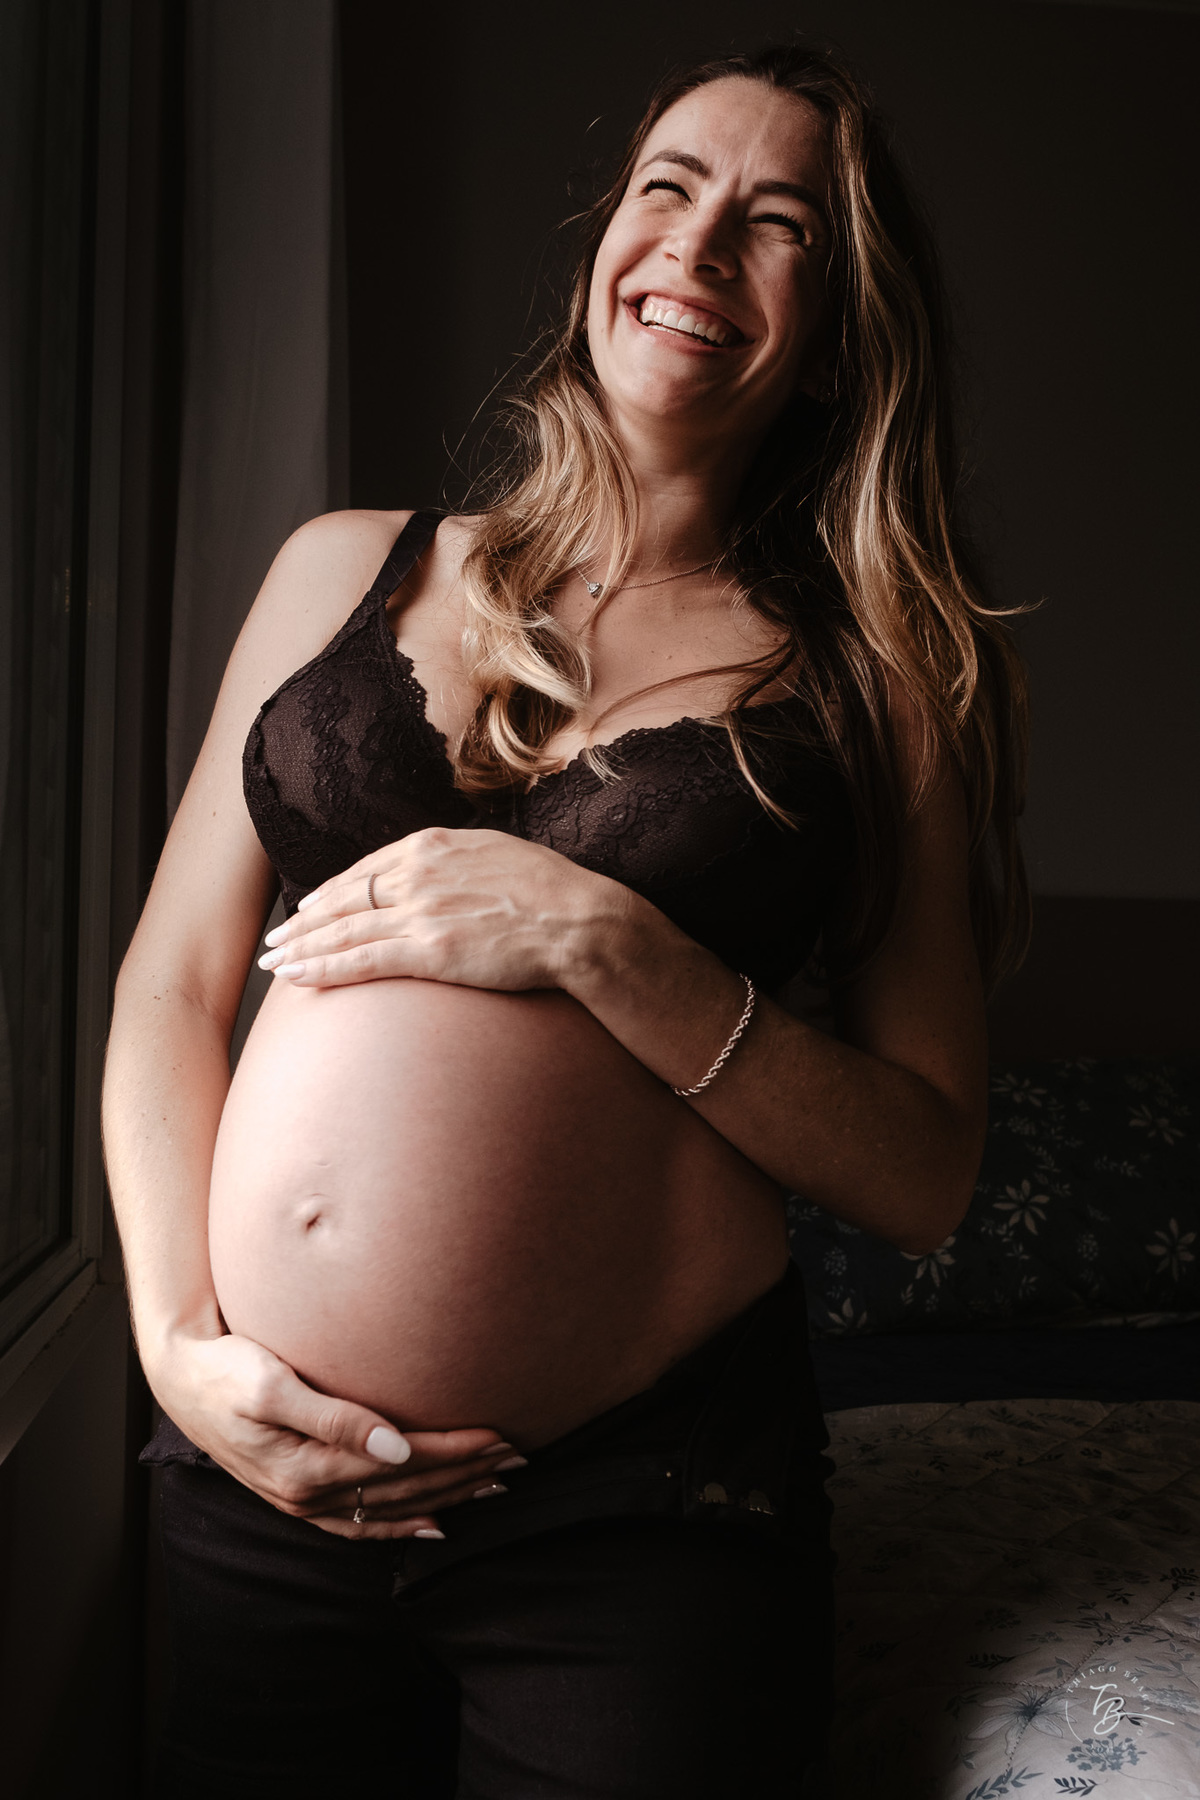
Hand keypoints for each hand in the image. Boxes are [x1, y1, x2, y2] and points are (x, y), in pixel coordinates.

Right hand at [151, 1329, 523, 1540]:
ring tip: (496, 1484)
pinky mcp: (300, 1495)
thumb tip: (396, 1447)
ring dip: (448, 1496)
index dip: (457, 1450)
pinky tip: (435, 1525)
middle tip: (518, 1457)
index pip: (405, 1463)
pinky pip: (362, 1524)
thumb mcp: (272, 1383)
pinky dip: (403, 1526)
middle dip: (467, 1474)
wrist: (181, 1377)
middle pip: (408, 1489)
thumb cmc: (227, 1369)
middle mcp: (310, 1493)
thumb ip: (334, 1417)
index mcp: (308, 1466)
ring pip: (393, 1508)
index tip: (501, 1435)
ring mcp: (304, 1501)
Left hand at [256, 826, 620, 993]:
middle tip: (275, 938)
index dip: (331, 891)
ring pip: (343, 930)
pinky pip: (362, 961)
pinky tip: (298, 977)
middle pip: (343, 898)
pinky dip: (323, 968)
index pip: (365, 869)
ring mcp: (421, 913)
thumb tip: (442, 874)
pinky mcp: (430, 952)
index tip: (310, 906)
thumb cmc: (551, 892)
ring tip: (273, 961)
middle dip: (303, 921)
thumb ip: (457, 862)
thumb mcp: (497, 854)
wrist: (580, 921)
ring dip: (302, 947)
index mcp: (433, 845)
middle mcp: (418, 874)